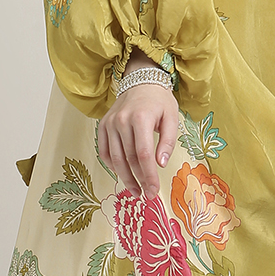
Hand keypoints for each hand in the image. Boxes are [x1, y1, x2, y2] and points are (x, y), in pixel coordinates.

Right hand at [98, 81, 179, 197]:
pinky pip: (104, 152)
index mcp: (140, 118)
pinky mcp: (103, 126)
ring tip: (135, 190)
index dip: (149, 176)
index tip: (154, 190)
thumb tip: (161, 164)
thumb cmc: (159, 101)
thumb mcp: (172, 118)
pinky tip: (123, 174)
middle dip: (139, 180)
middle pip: (129, 159)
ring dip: (125, 178)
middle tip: (147, 194)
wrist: (141, 81)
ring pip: (115, 159)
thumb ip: (168, 142)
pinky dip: (112, 166)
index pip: (143, 155)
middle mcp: (121, 121)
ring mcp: (109, 124)